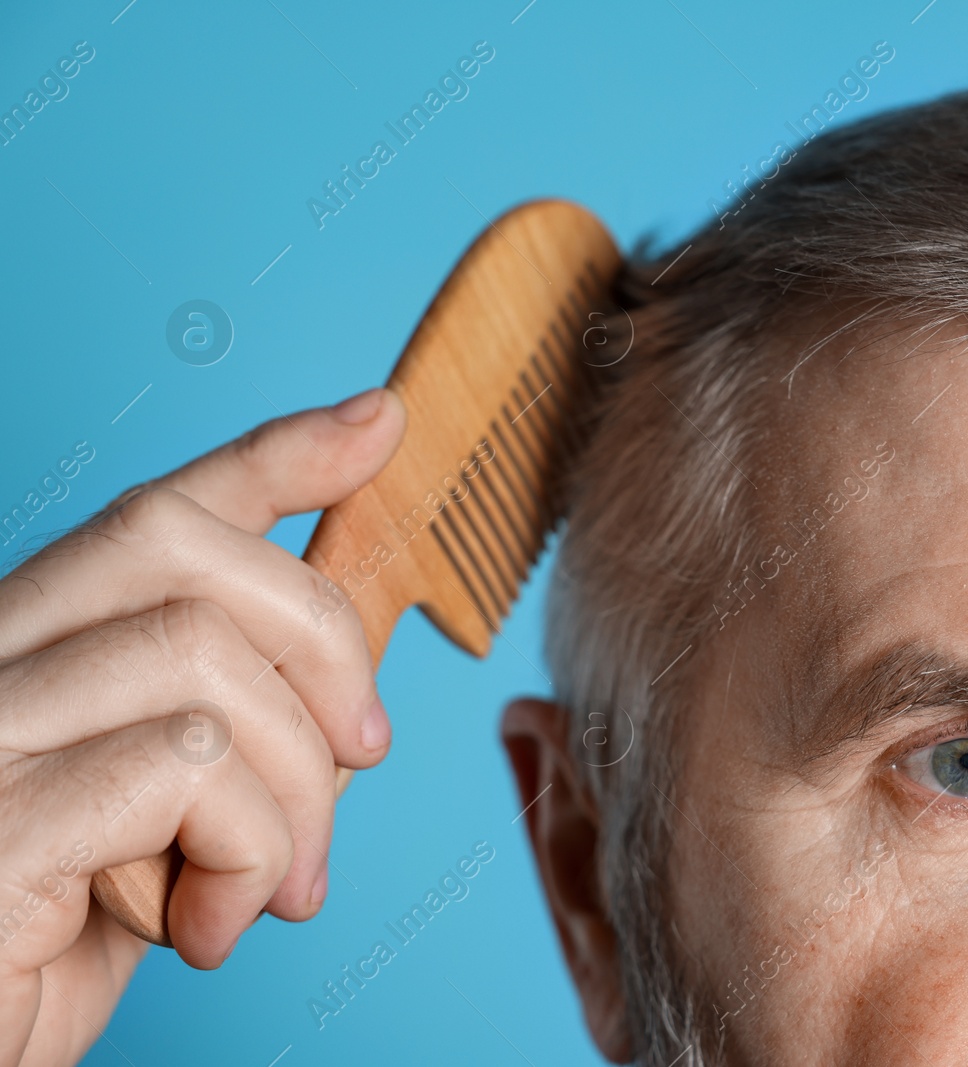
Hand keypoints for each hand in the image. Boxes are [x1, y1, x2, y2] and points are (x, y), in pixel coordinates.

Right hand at [0, 388, 405, 1065]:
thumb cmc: (71, 941)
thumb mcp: (176, 814)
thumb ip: (242, 726)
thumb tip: (356, 663)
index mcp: (34, 649)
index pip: (156, 511)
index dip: (277, 456)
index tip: (378, 420)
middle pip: (184, 545)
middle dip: (323, 634)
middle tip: (361, 752)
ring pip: (206, 656)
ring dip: (294, 784)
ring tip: (272, 882)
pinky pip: (185, 765)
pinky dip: (245, 846)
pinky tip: (209, 921)